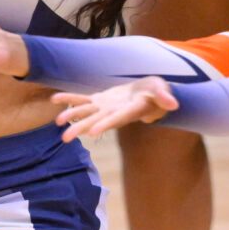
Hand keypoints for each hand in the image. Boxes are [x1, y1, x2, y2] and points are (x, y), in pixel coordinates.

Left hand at [52, 77, 176, 141]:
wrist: (146, 93)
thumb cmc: (157, 93)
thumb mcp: (162, 91)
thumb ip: (164, 97)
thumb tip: (173, 104)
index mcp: (129, 111)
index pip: (117, 119)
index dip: (106, 124)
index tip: (93, 132)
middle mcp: (114, 113)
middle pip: (97, 122)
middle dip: (81, 128)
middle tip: (66, 138)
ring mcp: (105, 107)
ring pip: (87, 112)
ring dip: (72, 116)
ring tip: (58, 122)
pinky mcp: (100, 100)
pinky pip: (82, 99)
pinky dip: (69, 99)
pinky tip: (55, 99)